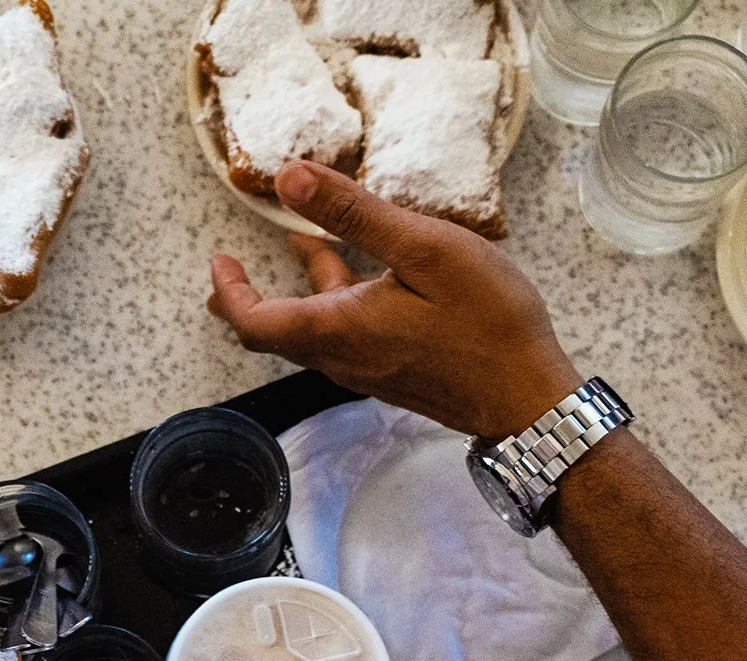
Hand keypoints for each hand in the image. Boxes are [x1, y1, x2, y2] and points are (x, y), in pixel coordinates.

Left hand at [209, 162, 581, 439]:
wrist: (528, 397)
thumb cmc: (486, 323)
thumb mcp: (423, 249)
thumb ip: (354, 214)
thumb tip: (289, 177)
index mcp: (336, 329)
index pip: (253, 322)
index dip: (229, 291)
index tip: (219, 260)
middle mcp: (340, 357)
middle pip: (273, 332)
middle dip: (246, 297)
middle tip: (229, 269)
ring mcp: (366, 368)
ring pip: (312, 331)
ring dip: (298, 291)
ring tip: (297, 243)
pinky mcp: (392, 371)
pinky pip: (345, 335)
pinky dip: (334, 301)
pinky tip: (360, 272)